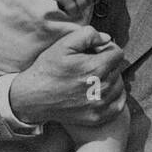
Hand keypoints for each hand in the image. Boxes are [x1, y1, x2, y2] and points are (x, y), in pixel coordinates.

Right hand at [8, 26, 125, 127]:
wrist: (33, 97)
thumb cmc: (47, 70)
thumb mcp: (63, 44)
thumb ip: (88, 35)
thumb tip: (106, 38)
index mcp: (96, 68)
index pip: (117, 53)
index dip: (106, 49)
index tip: (94, 52)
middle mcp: (102, 88)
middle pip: (118, 69)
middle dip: (107, 64)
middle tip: (88, 65)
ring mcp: (100, 105)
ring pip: (119, 85)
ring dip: (110, 79)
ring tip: (92, 78)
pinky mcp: (97, 117)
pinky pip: (118, 104)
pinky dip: (114, 96)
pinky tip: (100, 91)